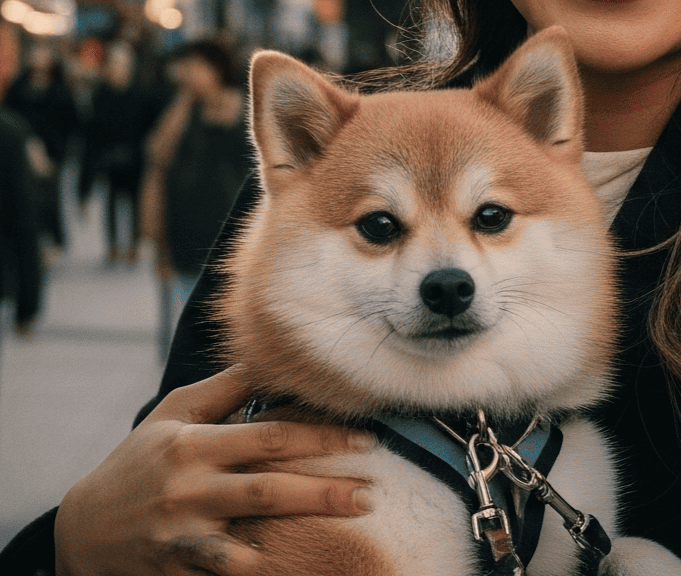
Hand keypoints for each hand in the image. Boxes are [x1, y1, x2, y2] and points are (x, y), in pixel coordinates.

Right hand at [54, 367, 375, 575]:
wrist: (81, 532)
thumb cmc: (139, 459)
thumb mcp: (175, 412)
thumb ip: (227, 388)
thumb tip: (273, 355)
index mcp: (194, 443)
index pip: (270, 436)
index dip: (321, 437)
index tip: (365, 438)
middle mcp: (190, 490)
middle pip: (269, 489)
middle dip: (325, 490)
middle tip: (371, 490)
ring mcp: (184, 536)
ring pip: (252, 538)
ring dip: (303, 530)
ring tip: (351, 521)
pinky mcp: (179, 569)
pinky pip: (227, 571)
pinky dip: (258, 567)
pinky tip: (295, 563)